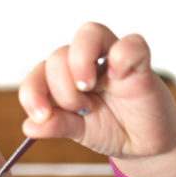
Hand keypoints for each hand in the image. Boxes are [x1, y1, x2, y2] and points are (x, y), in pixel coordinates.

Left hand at [19, 22, 175, 176]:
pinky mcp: (140, 62)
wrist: (146, 143)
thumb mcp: (79, 132)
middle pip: (59, 54)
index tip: (41, 116)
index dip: (32, 91)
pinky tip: (118, 78)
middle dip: (61, 87)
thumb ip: (56, 126)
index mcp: (65, 79)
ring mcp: (112, 59)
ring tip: (88, 87)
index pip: (39, 72)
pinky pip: (131, 43)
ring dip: (80, 61)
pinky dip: (121, 56)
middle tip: (79, 109)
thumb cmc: (110, 129)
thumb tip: (29, 126)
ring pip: (89, 33)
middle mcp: (85, 63)